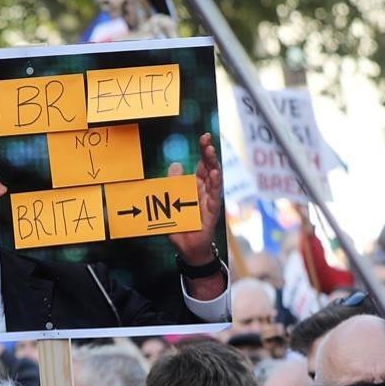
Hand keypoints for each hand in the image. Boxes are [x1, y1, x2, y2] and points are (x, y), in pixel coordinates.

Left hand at [168, 132, 225, 299]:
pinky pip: (214, 198)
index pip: (201, 165)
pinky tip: (214, 175)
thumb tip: (175, 164)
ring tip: (210, 153)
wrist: (187, 248)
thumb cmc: (180, 224)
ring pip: (214, 181)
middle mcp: (205, 192)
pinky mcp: (211, 213)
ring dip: (212, 166)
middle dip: (209, 154)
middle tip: (207, 140)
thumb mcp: (170, 201)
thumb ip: (172, 184)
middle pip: (209, 169)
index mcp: (196, 187)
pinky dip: (214, 186)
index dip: (204, 151)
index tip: (205, 137)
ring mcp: (210, 202)